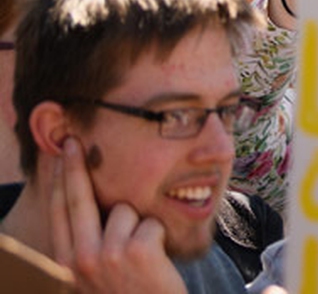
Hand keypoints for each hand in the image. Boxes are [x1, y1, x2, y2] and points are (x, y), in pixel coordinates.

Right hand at [48, 138, 185, 293]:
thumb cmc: (130, 293)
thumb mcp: (96, 273)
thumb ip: (88, 243)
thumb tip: (90, 202)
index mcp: (66, 264)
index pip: (58, 214)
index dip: (57, 183)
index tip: (57, 156)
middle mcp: (79, 260)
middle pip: (75, 200)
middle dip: (73, 166)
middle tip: (72, 140)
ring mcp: (105, 256)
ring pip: (123, 210)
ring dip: (140, 224)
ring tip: (145, 254)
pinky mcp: (135, 251)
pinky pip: (150, 221)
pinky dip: (159, 235)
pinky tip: (158, 259)